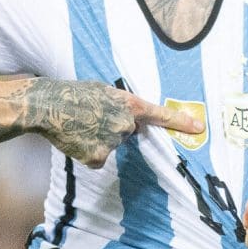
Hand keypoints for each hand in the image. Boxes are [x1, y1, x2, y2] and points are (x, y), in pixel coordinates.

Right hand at [24, 80, 203, 166]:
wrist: (47, 106)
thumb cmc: (72, 93)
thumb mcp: (103, 90)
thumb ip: (121, 105)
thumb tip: (129, 120)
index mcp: (128, 104)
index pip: (160, 115)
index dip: (181, 122)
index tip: (200, 128)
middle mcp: (125, 125)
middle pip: (127, 132)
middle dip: (113, 127)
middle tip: (91, 116)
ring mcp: (112, 143)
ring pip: (111, 145)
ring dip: (98, 139)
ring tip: (80, 125)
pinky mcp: (98, 158)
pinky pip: (98, 158)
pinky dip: (88, 152)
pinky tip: (76, 140)